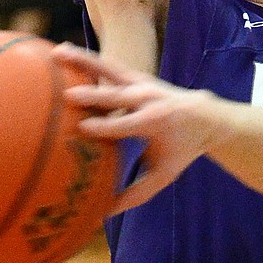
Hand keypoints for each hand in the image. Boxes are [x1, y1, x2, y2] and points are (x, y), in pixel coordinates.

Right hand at [53, 44, 216, 212]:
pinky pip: (108, 64)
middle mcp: (148, 99)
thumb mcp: (164, 174)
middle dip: (94, 96)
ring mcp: (142, 83)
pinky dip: (85, 57)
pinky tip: (59, 50)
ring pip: (110, 69)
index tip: (82, 128)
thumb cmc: (181, 150)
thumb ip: (137, 193)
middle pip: (117, 96)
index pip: (126, 125)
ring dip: (84, 62)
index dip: (106, 127)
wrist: (206, 116)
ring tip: (56, 54)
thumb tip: (106, 212)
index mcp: (155, 123)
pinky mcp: (135, 75)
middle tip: (66, 96)